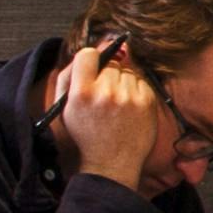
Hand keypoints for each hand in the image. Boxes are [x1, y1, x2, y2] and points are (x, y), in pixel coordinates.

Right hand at [53, 40, 173, 194]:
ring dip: (122, 83)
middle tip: (105, 96)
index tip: (93, 67)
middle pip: (110, 64)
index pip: (88, 54)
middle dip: (107, 75)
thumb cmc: (86, 134)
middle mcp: (105, 93)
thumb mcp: (66, 107)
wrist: (111, 163)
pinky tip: (129, 108)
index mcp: (81, 93)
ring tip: (117, 105)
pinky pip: (141, 82)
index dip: (90, 59)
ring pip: (127, 72)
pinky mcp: (147, 102)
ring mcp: (128, 98)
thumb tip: (93, 50)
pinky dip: (135, 91)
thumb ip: (72, 75)